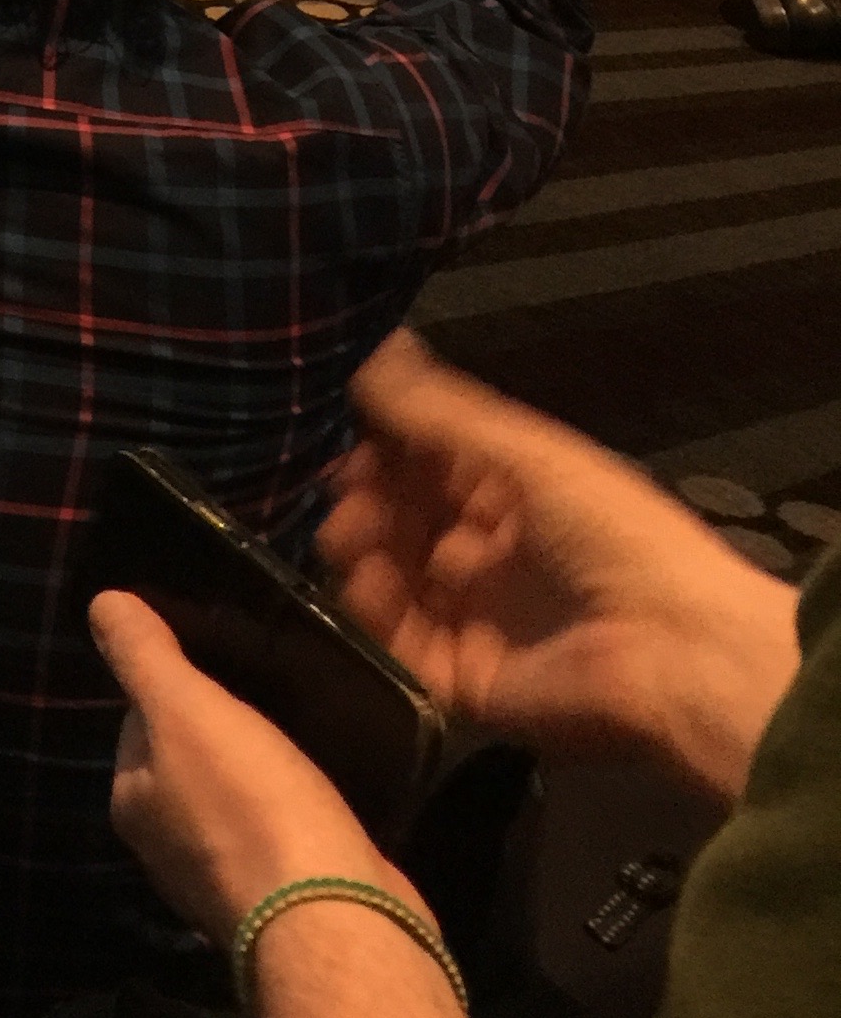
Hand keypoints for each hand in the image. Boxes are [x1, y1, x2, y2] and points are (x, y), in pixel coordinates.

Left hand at [91, 589, 415, 941]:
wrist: (331, 914)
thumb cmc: (250, 804)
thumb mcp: (186, 710)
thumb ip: (143, 656)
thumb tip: (100, 602)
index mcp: (132, 803)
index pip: (138, 722)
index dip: (174, 685)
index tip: (218, 660)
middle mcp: (166, 848)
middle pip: (187, 763)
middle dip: (222, 730)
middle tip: (269, 691)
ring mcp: (224, 881)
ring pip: (235, 802)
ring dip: (263, 772)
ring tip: (302, 731)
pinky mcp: (281, 899)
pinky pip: (279, 836)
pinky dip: (295, 812)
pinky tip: (324, 792)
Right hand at [320, 331, 799, 803]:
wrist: (676, 652)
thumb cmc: (612, 532)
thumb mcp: (526, 453)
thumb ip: (439, 409)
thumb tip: (373, 339)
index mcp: (517, 494)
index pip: (431, 463)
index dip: (385, 442)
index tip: (342, 420)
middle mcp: (493, 552)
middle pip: (405, 518)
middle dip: (367, 494)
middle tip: (345, 480)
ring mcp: (477, 618)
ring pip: (393, 578)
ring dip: (361, 546)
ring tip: (351, 527)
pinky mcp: (464, 678)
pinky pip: (402, 642)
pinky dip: (375, 609)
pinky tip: (368, 577)